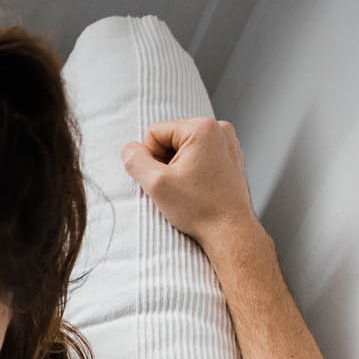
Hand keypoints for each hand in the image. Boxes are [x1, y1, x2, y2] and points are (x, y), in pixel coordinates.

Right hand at [121, 118, 263, 257]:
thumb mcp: (156, 184)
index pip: (155, 132)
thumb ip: (135, 161)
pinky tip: (198, 187)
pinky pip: (199, 155)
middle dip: (166, 161)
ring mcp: (227, 142)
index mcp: (201, 128)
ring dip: (178, 166)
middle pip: (170, 137)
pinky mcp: (230, 155)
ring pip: (184, 147)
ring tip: (188, 187)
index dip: (150, 158)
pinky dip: (193, 169)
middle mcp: (218, 129)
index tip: (164, 179)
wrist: (230, 230)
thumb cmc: (201, 208)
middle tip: (176, 185)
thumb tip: (128, 149)